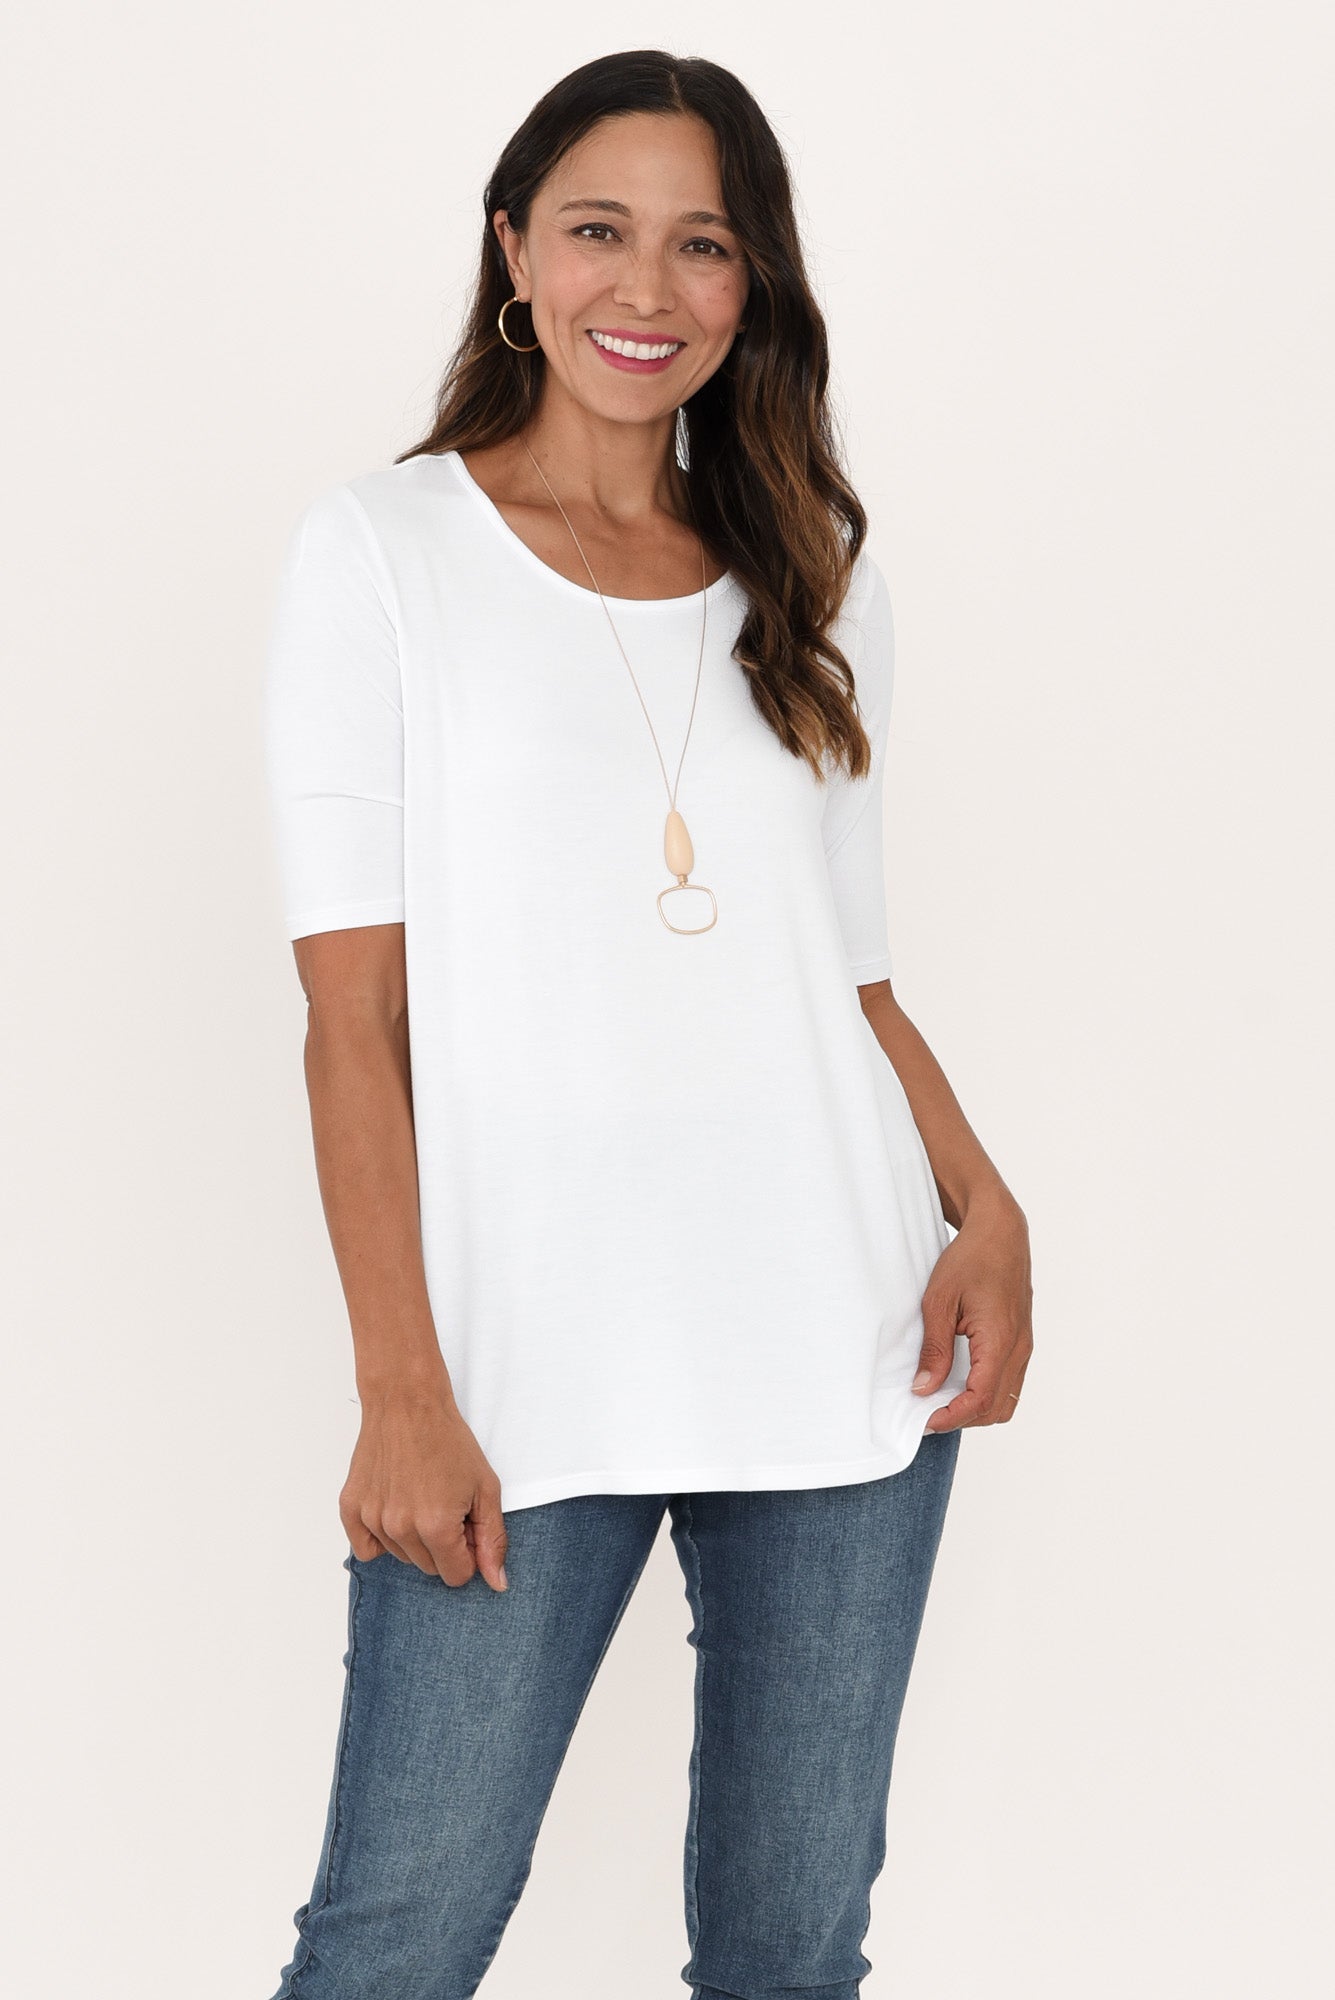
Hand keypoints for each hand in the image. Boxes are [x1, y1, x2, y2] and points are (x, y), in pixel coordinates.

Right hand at [340, 1372, 509, 1588]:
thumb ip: (492, 1540)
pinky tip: (395, 1506)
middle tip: (445, 1503)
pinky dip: (382, 1536)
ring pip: (401, 1556)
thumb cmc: (448, 1440)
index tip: (465, 1523)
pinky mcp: (351, 1508)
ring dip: (414, 1536)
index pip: (456, 1575)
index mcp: (436, 1526)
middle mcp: (400, 1528)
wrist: (407, 1403)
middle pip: (429, 1568)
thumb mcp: (485, 1488)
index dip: (467, 1551)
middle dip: (443, 1544)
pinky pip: (366, 1548)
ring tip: (421, 1495)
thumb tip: (497, 1583)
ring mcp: (372, 1518)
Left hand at [915, 1191, 1032, 1432]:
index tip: (924, 1419)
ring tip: (941, 1400)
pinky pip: (1009, 1382)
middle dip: (962, 1418)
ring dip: (976, 1409)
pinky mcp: (1021, 1341)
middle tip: (927, 1412)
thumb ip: (934, 1348)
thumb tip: (924, 1388)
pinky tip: (959, 1383)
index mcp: (1000, 1341)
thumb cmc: (970, 1259)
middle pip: (996, 1409)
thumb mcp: (939, 1301)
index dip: (951, 1417)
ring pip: (1006, 1400)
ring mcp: (1024, 1346)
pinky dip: (986, 1393)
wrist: (1000, 1232)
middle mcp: (1019, 1349)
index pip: (980, 1400)